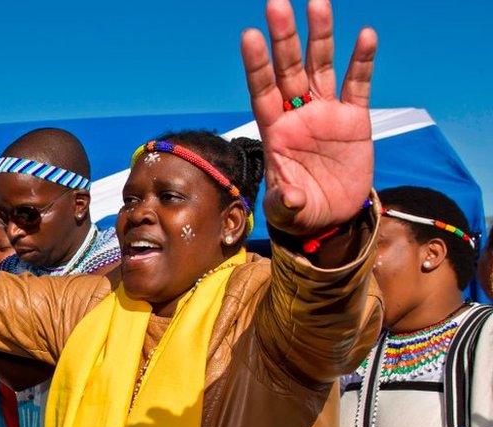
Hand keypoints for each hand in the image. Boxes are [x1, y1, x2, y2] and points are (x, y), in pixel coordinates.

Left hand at [242, 0, 376, 235]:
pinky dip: (362, 61)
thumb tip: (288, 197)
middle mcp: (297, 115)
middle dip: (284, 38)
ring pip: (321, 66)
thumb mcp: (288, 211)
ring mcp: (326, 113)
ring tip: (317, 3)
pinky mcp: (354, 119)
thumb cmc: (300, 211)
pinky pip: (358, 84)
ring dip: (319, 35)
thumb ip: (285, 202)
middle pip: (289, 68)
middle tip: (276, 4)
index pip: (262, 90)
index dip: (257, 64)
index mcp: (275, 131)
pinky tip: (365, 36)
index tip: (249, 35)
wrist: (331, 218)